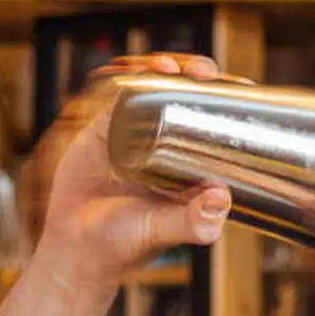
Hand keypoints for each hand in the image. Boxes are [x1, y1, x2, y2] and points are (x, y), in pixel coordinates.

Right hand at [25, 60, 230, 287]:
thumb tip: (222, 199)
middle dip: (198, 77)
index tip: (240, 87)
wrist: (74, 251)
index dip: (227, 102)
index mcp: (189, 169)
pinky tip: (135, 70)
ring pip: (154, 92)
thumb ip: (192, 223)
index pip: (216, 125)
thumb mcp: (161, 232)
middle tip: (203, 71)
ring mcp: (134, 137)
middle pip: (188, 100)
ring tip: (167, 65)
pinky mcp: (103, 131)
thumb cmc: (123, 247)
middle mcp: (165, 149)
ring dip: (164, 71)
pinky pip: (117, 97)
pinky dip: (127, 79)